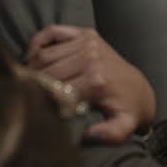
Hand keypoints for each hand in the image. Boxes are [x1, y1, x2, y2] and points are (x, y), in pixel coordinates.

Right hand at [26, 25, 156, 143]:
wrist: (138, 90)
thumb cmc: (125, 110)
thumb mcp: (123, 126)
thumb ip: (111, 134)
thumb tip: (88, 134)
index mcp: (96, 80)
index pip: (55, 90)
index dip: (43, 100)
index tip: (38, 108)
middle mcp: (90, 58)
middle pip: (46, 71)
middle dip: (34, 84)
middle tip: (28, 96)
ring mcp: (87, 42)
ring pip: (44, 55)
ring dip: (31, 68)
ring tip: (29, 82)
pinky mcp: (85, 33)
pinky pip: (51, 32)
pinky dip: (36, 42)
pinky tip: (31, 57)